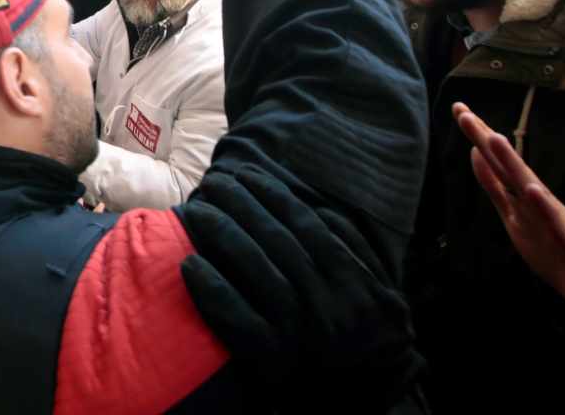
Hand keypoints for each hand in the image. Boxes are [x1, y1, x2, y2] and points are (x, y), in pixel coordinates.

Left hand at [180, 168, 420, 408]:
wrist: (353, 400)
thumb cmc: (359, 340)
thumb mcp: (375, 295)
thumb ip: (353, 252)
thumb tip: (316, 205)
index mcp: (358, 286)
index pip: (309, 227)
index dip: (273, 195)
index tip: (245, 172)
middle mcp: (333, 308)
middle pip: (278, 242)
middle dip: (242, 205)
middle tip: (213, 182)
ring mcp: (303, 336)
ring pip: (258, 272)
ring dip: (223, 234)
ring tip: (196, 210)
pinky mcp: (274, 364)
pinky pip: (238, 321)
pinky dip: (212, 290)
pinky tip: (189, 264)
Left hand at [454, 102, 564, 314]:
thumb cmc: (551, 245)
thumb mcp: (513, 213)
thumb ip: (495, 185)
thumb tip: (476, 153)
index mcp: (521, 195)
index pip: (495, 161)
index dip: (478, 136)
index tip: (459, 109)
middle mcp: (535, 199)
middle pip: (506, 165)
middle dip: (486, 139)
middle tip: (463, 113)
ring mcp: (551, 217)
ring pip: (529, 186)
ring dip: (512, 162)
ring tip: (494, 137)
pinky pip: (553, 222)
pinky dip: (542, 206)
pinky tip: (531, 190)